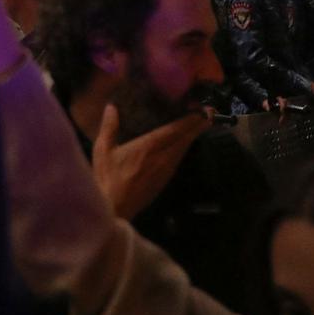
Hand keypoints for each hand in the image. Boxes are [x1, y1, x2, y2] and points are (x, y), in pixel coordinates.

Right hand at [92, 104, 209, 220]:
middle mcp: (162, 157)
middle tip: (211, 112)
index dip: (191, 119)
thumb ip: (109, 126)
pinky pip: (179, 158)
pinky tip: (185, 143)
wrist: (116, 207)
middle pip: (186, 138)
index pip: (175, 130)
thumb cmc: (107, 178)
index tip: (203, 109)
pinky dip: (185, 146)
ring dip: (194, 135)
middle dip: (199, 124)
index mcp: (148, 147)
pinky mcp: (165, 179)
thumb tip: (112, 106)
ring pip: (184, 148)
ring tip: (201, 124)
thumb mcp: (102, 149)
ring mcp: (166, 169)